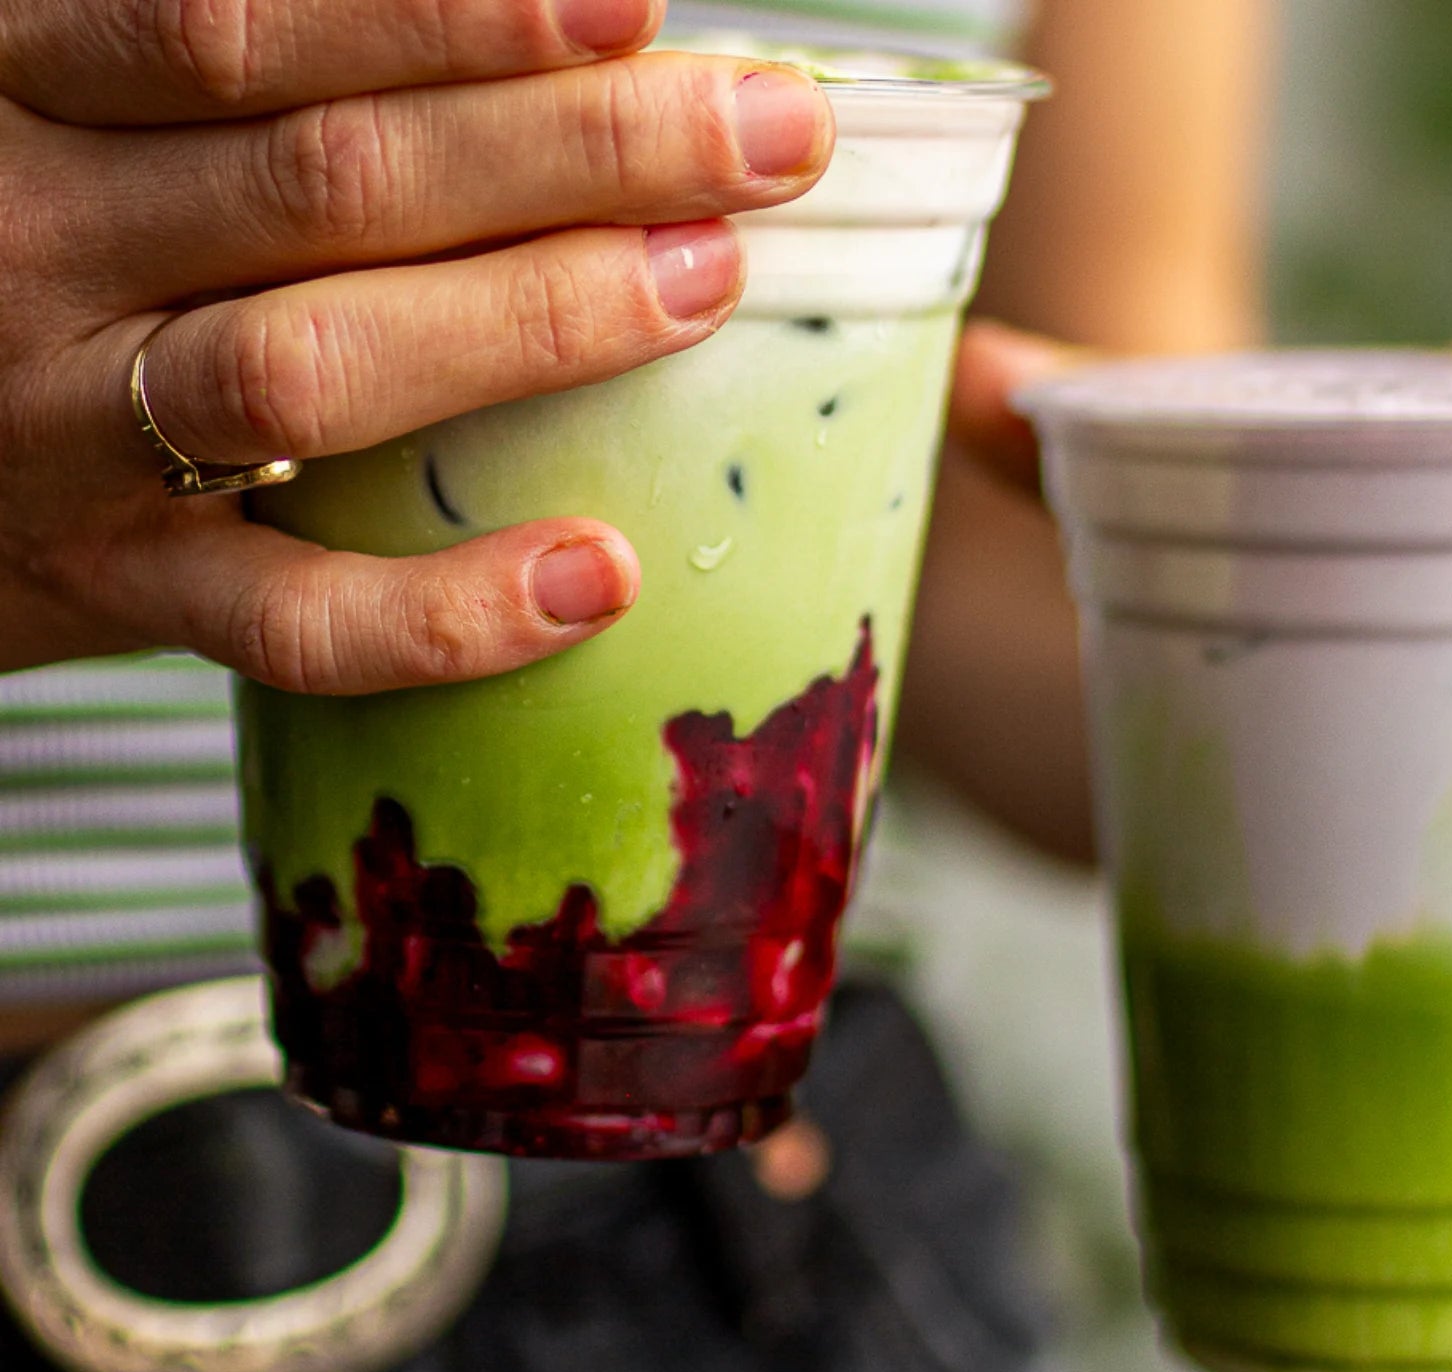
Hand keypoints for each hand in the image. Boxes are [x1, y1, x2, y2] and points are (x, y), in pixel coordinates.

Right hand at [0, 0, 832, 691]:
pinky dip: (447, 609)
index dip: (449, 10)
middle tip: (767, 133)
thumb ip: (244, 72)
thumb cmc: (22, 244)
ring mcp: (71, 430)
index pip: (237, 21)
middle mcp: (43, 242)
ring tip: (705, 281)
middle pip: (326, 177)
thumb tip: (526, 39)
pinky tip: (597, 575)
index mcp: (28, 84)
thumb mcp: (89, 112)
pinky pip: (292, 619)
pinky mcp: (114, 587)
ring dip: (530, 322)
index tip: (636, 3)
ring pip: (312, 368)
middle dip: (572, 146)